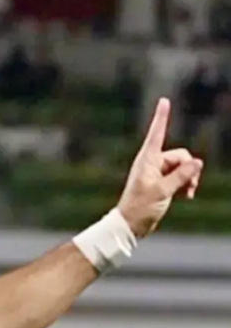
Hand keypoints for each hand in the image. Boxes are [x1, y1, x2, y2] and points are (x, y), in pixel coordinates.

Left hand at [117, 98, 202, 239]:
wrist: (130, 226)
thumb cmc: (140, 208)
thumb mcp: (163, 191)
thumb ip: (182, 176)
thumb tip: (198, 163)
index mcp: (148, 160)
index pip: (157, 133)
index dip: (161, 117)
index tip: (164, 101)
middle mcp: (152, 163)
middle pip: (180, 156)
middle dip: (189, 169)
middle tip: (190, 187)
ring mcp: (156, 173)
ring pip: (181, 168)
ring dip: (188, 179)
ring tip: (188, 193)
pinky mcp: (160, 184)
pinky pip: (178, 177)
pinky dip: (184, 185)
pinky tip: (186, 196)